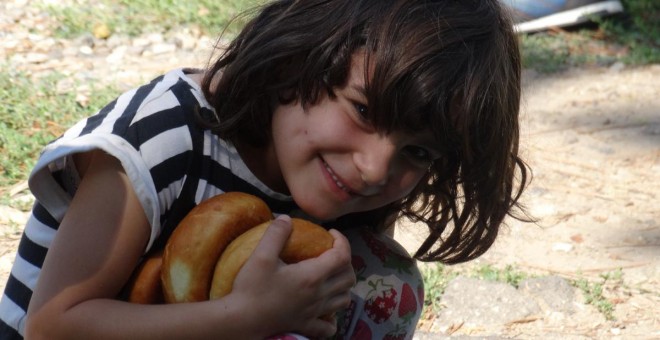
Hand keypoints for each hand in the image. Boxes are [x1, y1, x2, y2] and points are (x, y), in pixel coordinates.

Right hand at [229, 215, 354, 337]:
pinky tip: (324, 309)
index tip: (331, 233)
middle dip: (345, 261)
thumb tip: (287, 218)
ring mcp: (314, 313)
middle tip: (331, 252)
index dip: (342, 241)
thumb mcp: (261, 255)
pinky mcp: (305, 326)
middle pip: (349, 278)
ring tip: (331, 277)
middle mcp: (318, 295)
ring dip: (343, 286)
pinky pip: (329, 327)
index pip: (342, 256)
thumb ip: (276, 234)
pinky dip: (333, 318)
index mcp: (312, 276)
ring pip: (344, 300)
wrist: (241, 321)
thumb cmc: (251, 288)